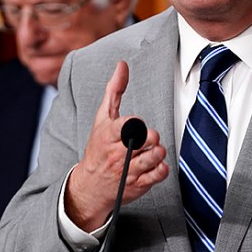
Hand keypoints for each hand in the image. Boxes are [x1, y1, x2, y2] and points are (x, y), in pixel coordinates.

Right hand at [64, 61, 168, 231]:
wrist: (89, 186)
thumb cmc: (98, 148)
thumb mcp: (102, 118)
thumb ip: (114, 91)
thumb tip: (122, 65)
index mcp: (107, 136)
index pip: (125, 126)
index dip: (136, 124)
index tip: (137, 124)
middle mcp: (116, 154)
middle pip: (144, 141)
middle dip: (152, 137)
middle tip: (150, 138)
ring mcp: (127, 171)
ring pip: (152, 158)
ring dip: (158, 152)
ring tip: (154, 150)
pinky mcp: (137, 185)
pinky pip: (157, 175)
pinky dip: (162, 169)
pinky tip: (156, 164)